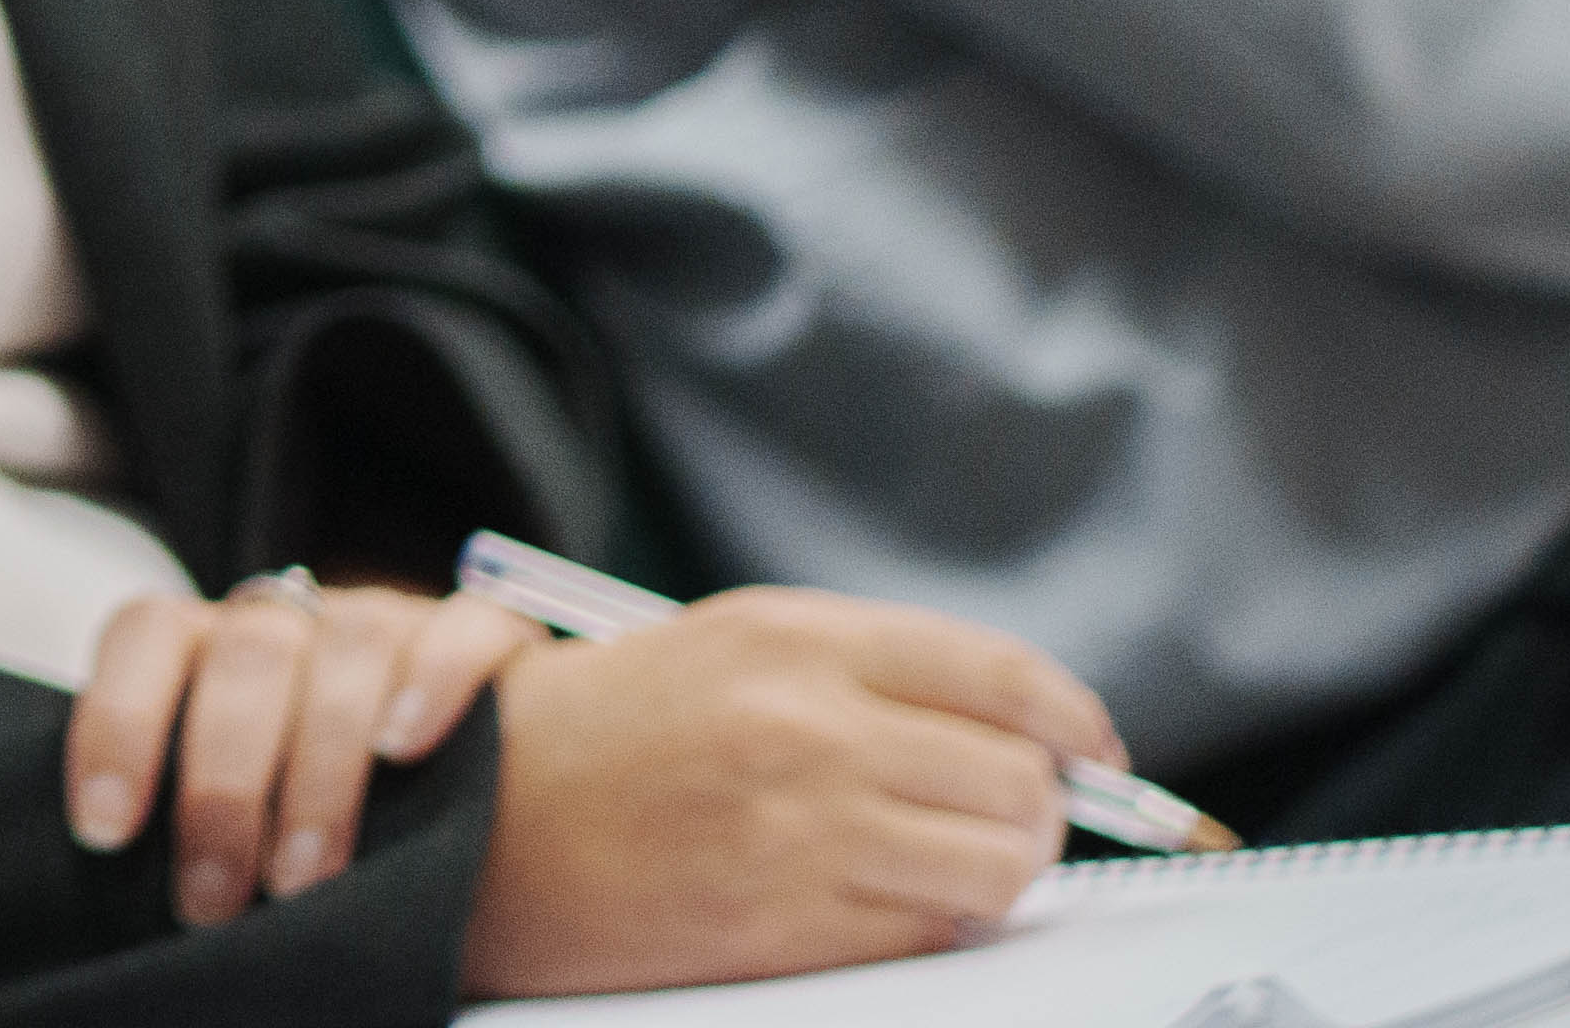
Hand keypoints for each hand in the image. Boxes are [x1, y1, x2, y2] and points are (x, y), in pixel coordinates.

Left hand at [73, 580, 533, 922]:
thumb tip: (126, 901)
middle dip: (223, 785)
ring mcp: (391, 619)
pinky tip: (409, 748)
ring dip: (322, 761)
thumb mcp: (234, 810)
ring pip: (353, 643)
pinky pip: (469, 628)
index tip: (103, 832)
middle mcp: (297, 619)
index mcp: (213, 643)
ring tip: (303, 875)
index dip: (115, 723)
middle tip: (212, 898)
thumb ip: (186, 813)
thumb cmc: (297, 815)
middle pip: (249, 655)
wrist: (437, 788)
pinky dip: (437, 679)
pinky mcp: (489, 638)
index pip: (148, 637)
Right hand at [457, 590, 1121, 995]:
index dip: (1072, 721)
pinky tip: (888, 902)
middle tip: (1010, 820)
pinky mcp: (788, 923)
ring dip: (998, 874)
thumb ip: (862, 674)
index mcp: (788, 635)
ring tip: (955, 866)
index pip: (999, 674)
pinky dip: (935, 924)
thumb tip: (1016, 732)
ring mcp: (800, 828)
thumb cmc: (599, 732)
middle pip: (1018, 780)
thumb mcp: (724, 650)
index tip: (1092, 752)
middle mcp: (804, 723)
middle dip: (1036, 810)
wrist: (477, 818)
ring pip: (999, 866)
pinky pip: (931, 933)